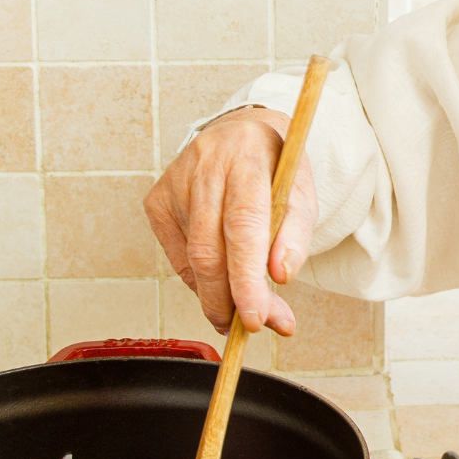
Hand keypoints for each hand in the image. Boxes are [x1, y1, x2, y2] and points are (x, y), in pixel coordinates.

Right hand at [143, 108, 317, 336]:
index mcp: (247, 155)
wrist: (241, 133)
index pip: (242, 224)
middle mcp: (204, 164)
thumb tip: (280, 278)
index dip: (246, 278)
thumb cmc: (275, 168)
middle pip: (209, 249)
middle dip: (229, 299)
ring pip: (191, 258)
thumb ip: (296, 236)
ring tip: (242, 308)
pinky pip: (178, 257)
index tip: (255, 317)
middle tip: (251, 325)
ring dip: (217, 295)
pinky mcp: (157, 200)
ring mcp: (174, 181)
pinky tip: (220, 277)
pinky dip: (201, 279)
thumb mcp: (301, 193)